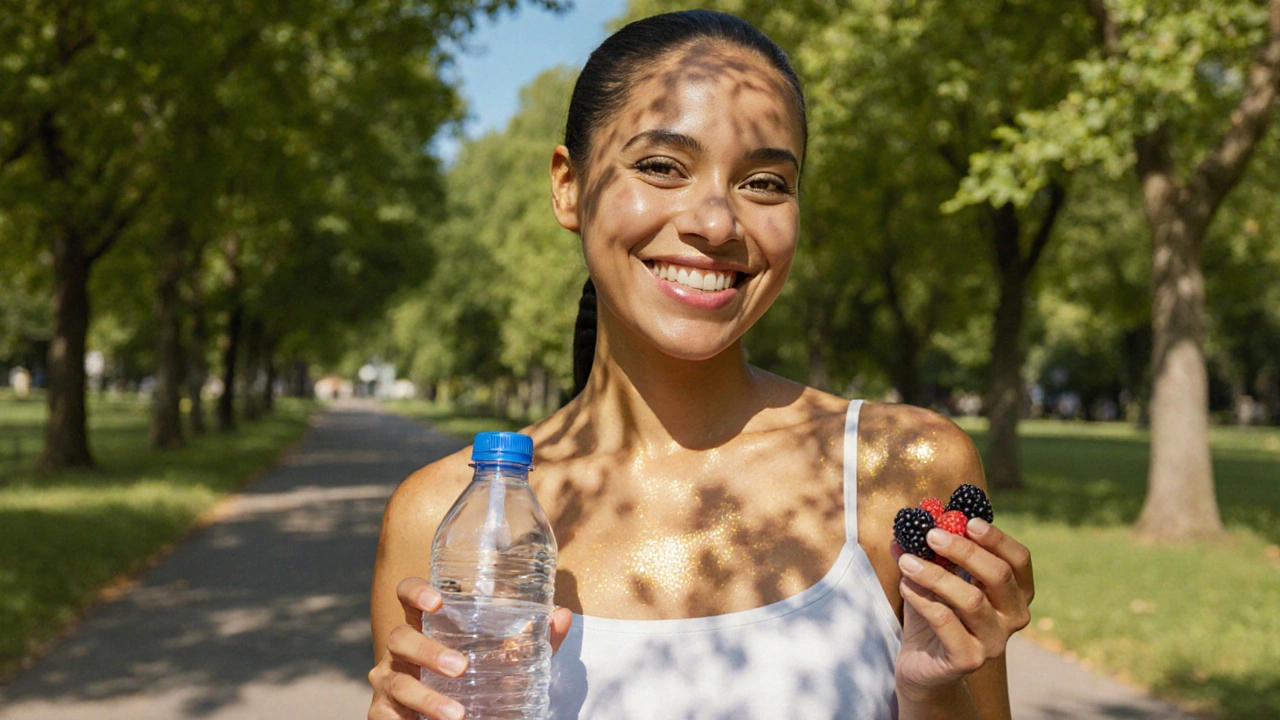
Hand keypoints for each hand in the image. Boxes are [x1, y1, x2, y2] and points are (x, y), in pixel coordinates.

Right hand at [368, 577, 573, 719]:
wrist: (455, 718)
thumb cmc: (475, 680)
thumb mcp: (505, 662)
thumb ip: (533, 642)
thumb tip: (561, 616)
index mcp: (424, 626)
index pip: (407, 596)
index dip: (415, 591)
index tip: (437, 600)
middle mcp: (399, 651)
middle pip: (399, 637)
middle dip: (428, 651)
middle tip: (461, 667)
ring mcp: (388, 682)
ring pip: (397, 682)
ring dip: (426, 699)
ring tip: (458, 715)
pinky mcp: (382, 714)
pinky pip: (385, 717)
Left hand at [892, 518, 1032, 699]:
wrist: (921, 663)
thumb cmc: (934, 612)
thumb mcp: (935, 575)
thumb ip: (931, 548)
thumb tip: (915, 514)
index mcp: (1014, 593)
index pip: (1019, 560)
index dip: (997, 538)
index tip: (967, 521)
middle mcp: (1013, 618)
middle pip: (999, 576)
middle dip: (964, 551)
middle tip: (931, 535)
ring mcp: (994, 642)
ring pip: (971, 599)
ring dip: (935, 574)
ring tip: (906, 560)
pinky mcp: (969, 660)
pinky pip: (946, 622)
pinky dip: (923, 599)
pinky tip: (905, 585)